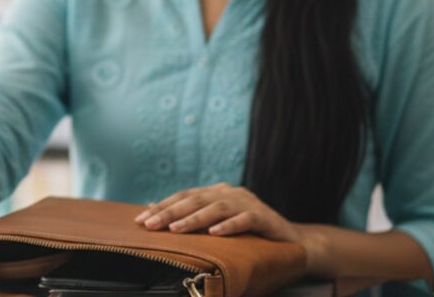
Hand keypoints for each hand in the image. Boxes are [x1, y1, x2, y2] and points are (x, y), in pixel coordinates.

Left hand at [133, 182, 300, 242]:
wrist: (293, 242)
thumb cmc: (249, 234)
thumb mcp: (216, 223)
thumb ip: (189, 214)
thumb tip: (153, 208)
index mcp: (217, 192)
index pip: (184, 197)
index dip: (162, 207)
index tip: (140, 220)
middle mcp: (230, 193)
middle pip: (196, 200)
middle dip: (170, 212)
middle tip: (150, 224)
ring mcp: (248, 203)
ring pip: (217, 207)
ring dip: (194, 219)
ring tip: (175, 229)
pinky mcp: (265, 217)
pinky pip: (245, 220)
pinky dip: (229, 225)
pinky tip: (214, 233)